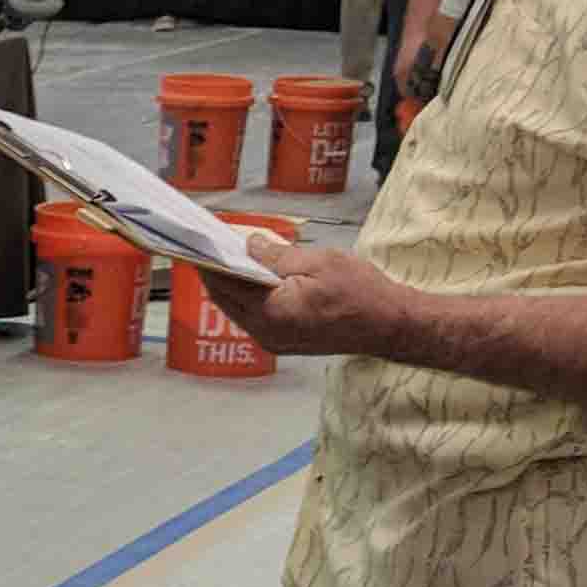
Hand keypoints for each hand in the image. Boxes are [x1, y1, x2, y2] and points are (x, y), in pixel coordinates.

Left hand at [191, 238, 418, 359]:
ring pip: (237, 310)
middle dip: (214, 272)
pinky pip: (253, 318)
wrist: (388, 325)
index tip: (197, 243)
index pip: (225, 284)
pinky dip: (247, 297)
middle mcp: (267, 333)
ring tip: (227, 257)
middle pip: (225, 299)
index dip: (208, 261)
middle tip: (208, 246)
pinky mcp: (283, 343)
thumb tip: (249, 245)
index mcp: (272, 312)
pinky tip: (251, 278)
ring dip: (230, 285)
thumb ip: (277, 255)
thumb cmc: (361, 293)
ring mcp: (274, 342)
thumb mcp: (318, 262)